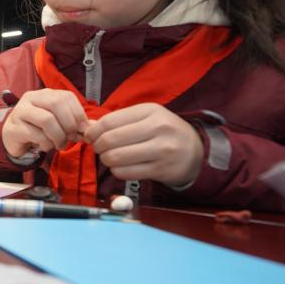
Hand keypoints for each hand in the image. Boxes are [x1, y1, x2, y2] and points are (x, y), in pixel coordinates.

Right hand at [2, 89, 88, 157]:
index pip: (66, 96)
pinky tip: (46, 146)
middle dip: (69, 124)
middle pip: (56, 104)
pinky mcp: (14, 128)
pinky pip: (36, 135)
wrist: (13, 138)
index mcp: (45, 94)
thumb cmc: (39, 129)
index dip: (78, 113)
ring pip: (47, 120)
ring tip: (60, 144)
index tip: (82, 129)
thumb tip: (94, 127)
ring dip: (59, 136)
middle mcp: (31, 98)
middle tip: (71, 137)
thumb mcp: (58, 123)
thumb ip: (75, 123)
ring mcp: (20, 112)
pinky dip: (46, 144)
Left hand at [83, 103, 203, 186]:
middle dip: (97, 146)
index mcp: (150, 111)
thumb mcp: (146, 117)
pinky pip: (126, 173)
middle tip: (98, 148)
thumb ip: (118, 120)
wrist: (196, 151)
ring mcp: (161, 150)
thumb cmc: (165, 132)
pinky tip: (121, 167)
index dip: (93, 131)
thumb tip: (88, 127)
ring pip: (116, 158)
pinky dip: (117, 171)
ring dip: (106, 160)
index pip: (109, 121)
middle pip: (110, 139)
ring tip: (110, 157)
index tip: (90, 136)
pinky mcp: (161, 170)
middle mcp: (157, 128)